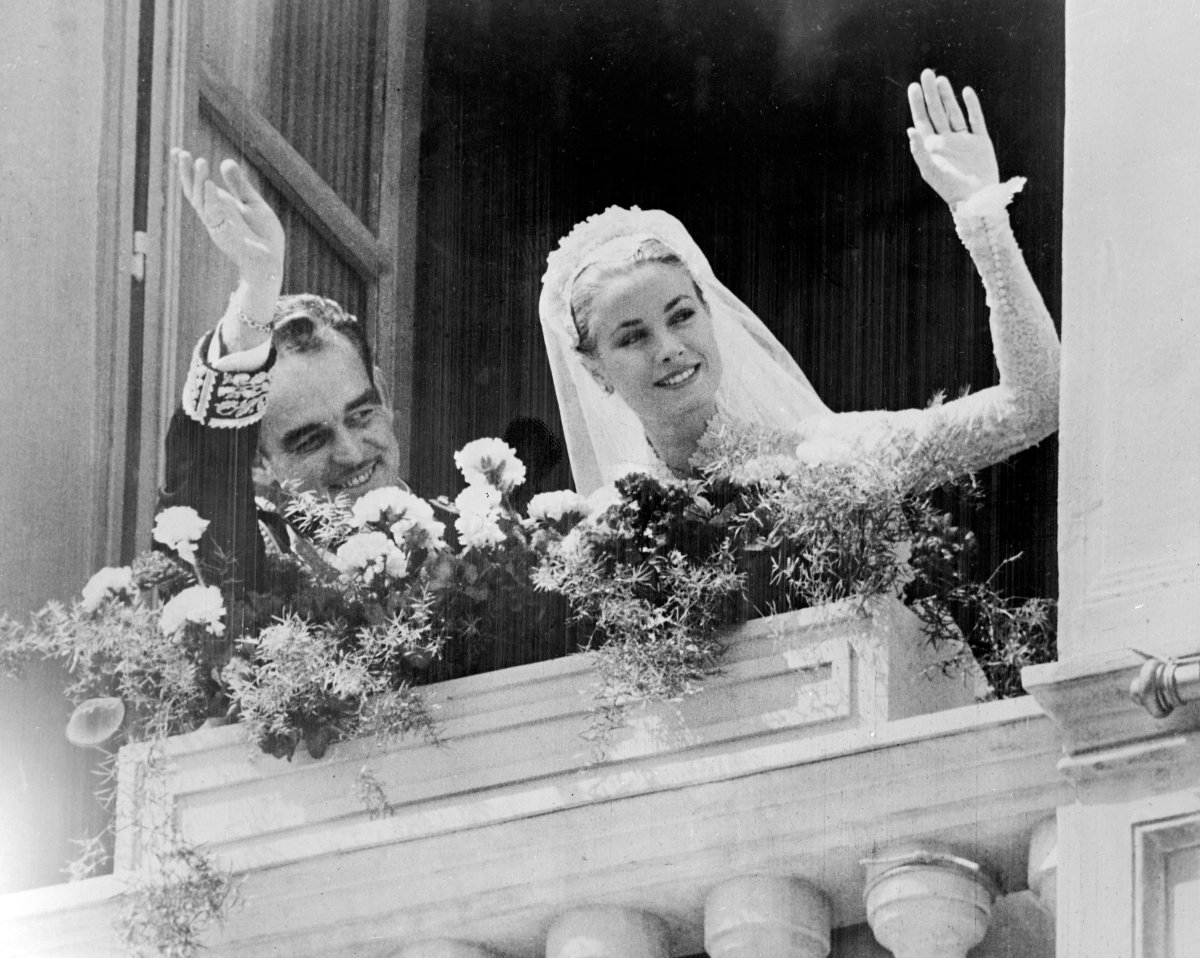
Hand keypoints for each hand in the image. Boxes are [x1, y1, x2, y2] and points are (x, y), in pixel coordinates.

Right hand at [172, 149, 284, 285]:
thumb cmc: (263, 236)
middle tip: (179, 152)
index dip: (187, 169)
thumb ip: (240, 185)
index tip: (176, 151)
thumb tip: (225, 161)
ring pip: (201, 201)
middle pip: (194, 191)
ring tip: (199, 161)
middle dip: (186, 173)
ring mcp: (218, 225)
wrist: (271, 261)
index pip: (199, 185)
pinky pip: (214, 215)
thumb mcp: (253, 204)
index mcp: (220, 207)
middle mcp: (215, 215)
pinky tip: (208, 183)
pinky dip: (210, 199)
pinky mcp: (224, 235)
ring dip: (198, 181)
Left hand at [906, 69, 998, 206]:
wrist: (976, 199)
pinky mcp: (981, 141)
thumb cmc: (949, 188)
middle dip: (932, 93)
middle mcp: (947, 141)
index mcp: (932, 147)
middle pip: (937, 112)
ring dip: (948, 96)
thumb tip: (910, 129)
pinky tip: (966, 92)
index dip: (918, 104)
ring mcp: (964, 140)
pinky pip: (976, 120)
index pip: (922, 120)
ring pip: (954, 112)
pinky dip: (972, 106)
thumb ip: (920, 150)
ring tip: (942, 80)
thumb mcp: (930, 170)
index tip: (914, 86)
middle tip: (927, 73)